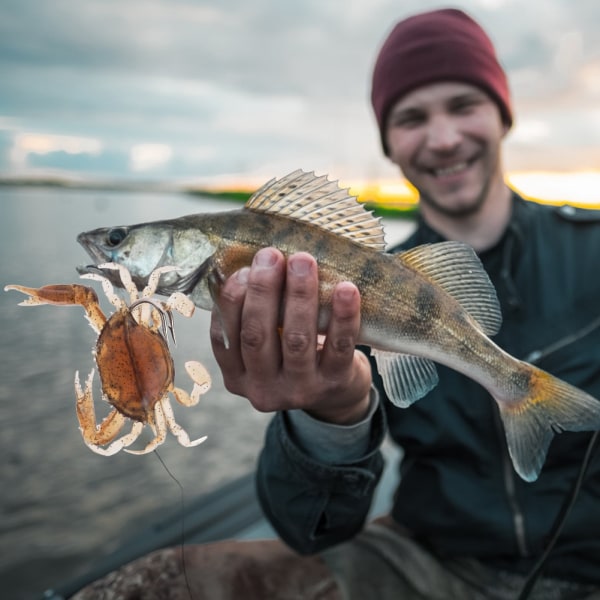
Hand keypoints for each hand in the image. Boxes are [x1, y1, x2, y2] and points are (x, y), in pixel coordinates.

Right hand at [210, 248, 371, 423]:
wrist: (337, 392)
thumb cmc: (293, 353)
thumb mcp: (266, 344)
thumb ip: (254, 314)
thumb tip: (253, 261)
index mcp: (237, 376)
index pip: (223, 338)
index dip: (231, 300)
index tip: (242, 268)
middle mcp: (263, 389)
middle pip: (257, 336)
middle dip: (263, 290)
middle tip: (271, 255)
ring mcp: (300, 390)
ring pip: (297, 340)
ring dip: (299, 295)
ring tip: (303, 261)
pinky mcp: (334, 383)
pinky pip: (339, 347)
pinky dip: (342, 316)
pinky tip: (345, 289)